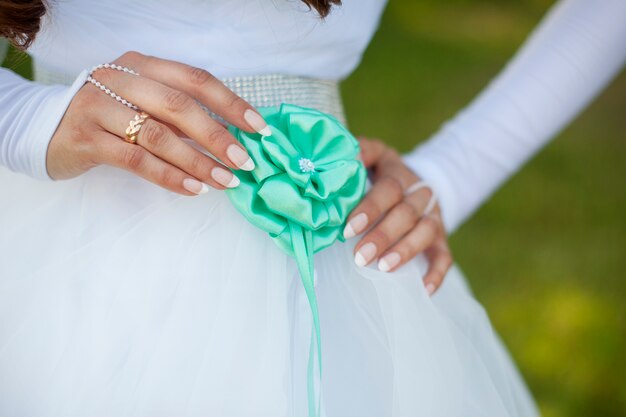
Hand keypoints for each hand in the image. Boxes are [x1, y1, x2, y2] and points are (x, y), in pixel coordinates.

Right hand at [47, 51, 270, 194]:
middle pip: (178, 105)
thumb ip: (181, 115)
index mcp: (142, 65)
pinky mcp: (85, 138)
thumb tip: (234, 136)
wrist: (47, 130)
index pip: (195, 79)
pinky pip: (135, 159)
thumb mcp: (144, 105)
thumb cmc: (110, 119)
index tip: (258, 128)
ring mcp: (98, 106)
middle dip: (217, 135)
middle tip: (245, 161)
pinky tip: (194, 188)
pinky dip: (169, 175)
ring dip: (198, 161)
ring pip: (158, 134)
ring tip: (225, 180)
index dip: (231, 103)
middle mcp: (119, 79)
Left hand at [344, 137, 452, 294]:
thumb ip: (359, 152)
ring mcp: (433, 217)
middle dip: (384, 235)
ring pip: (426, 232)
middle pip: (407, 213)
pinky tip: (422, 290)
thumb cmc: (379, 172)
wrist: (414, 181)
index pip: (388, 189)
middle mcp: (420, 194)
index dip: (371, 208)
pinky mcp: (441, 239)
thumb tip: (344, 160)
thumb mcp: (372, 154)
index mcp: (398, 173)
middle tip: (360, 256)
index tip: (349, 228)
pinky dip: (437, 274)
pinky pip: (445, 257)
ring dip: (406, 251)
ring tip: (383, 268)